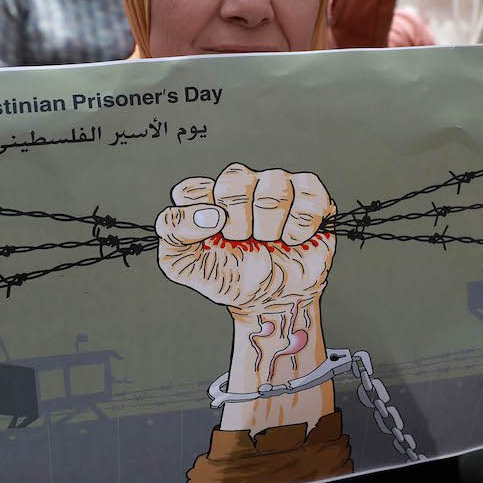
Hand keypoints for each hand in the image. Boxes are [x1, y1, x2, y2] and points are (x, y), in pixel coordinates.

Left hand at [155, 163, 336, 316]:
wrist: (272, 301)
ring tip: (270, 243)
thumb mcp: (184, 264)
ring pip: (273, 187)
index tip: (213, 237)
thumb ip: (172, 231)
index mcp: (206, 197)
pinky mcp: (310, 194)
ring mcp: (276, 185)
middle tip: (243, 242)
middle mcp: (240, 184)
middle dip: (238, 223)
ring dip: (269, 227)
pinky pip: (307, 194)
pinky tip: (293, 239)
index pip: (193, 190)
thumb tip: (206, 213)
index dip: (201, 218)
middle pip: (234, 181)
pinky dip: (299, 225)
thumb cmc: (230, 277)